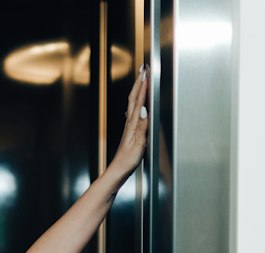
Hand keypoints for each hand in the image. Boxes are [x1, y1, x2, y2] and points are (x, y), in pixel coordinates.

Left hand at [109, 65, 149, 180]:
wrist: (118, 171)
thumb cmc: (127, 160)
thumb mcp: (138, 143)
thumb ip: (142, 126)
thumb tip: (145, 109)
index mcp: (132, 124)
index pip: (138, 101)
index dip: (142, 86)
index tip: (145, 72)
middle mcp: (130, 123)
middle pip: (133, 98)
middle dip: (139, 83)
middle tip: (143, 69)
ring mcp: (129, 127)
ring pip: (133, 103)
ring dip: (138, 90)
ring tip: (141, 80)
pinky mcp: (130, 132)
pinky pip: (134, 112)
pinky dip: (137, 102)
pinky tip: (139, 102)